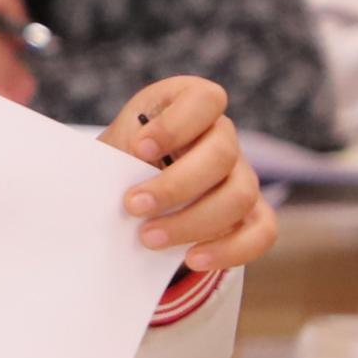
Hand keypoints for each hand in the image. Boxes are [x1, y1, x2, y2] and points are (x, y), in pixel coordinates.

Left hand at [104, 76, 273, 274]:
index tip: (139, 147)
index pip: (205, 99)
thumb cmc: (120, 162)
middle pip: (222, 154)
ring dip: (192, 221)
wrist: (129, 192)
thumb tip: (97, 180)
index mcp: (190, 105)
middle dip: (175, 185)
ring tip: (148, 238)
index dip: (176, 124)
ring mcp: (242, 174)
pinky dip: (229, 249)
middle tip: (132, 206)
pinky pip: (261, 232)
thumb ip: (111, 155)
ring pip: (240, 195)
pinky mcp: (251, 213)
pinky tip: (191, 258)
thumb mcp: (111, 148)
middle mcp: (222, 136)